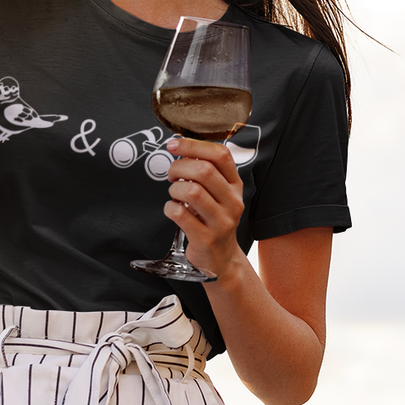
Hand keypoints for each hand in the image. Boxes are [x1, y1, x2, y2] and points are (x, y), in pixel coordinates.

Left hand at [163, 137, 245, 277]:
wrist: (221, 259)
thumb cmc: (213, 220)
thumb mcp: (218, 195)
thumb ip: (205, 172)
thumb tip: (182, 149)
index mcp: (235, 186)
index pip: (220, 155)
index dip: (194, 145)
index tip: (174, 145)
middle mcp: (232, 202)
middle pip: (204, 171)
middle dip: (179, 168)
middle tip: (171, 175)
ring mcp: (221, 222)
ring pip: (192, 191)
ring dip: (174, 189)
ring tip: (174, 194)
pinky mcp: (206, 238)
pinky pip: (180, 214)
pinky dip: (169, 208)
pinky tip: (173, 209)